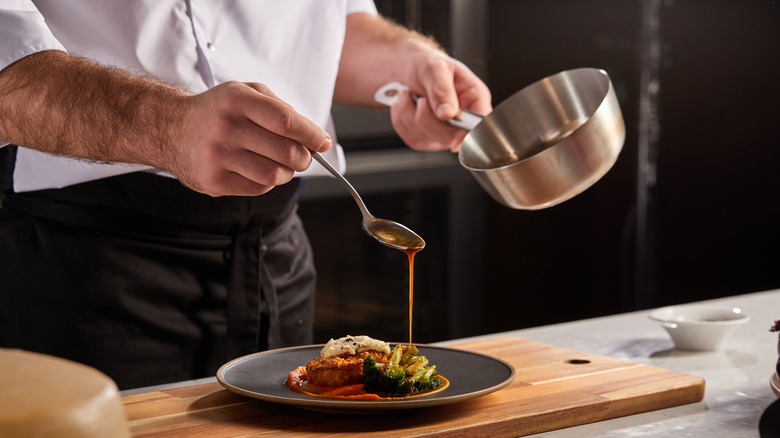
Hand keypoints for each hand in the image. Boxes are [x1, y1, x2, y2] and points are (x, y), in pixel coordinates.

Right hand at [175, 81, 331, 195]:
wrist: (169, 129)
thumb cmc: (217, 112)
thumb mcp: (245, 93)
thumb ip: (280, 108)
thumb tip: (313, 135)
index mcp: (237, 100)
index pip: (287, 121)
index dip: (312, 135)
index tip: (323, 143)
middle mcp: (226, 127)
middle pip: (286, 151)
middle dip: (304, 158)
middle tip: (304, 157)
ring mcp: (218, 156)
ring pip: (275, 174)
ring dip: (287, 173)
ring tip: (281, 164)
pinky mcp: (213, 181)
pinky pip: (258, 188)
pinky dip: (267, 182)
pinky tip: (258, 170)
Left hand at [390, 52, 491, 152]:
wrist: (408, 70)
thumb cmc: (428, 65)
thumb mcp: (435, 68)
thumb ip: (442, 89)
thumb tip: (448, 113)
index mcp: (474, 98)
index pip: (481, 123)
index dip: (471, 135)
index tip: (455, 142)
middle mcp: (463, 119)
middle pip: (449, 137)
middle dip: (426, 118)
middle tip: (421, 98)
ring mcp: (445, 132)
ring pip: (427, 138)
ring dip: (409, 115)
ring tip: (409, 95)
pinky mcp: (427, 138)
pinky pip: (412, 138)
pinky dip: (401, 119)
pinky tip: (406, 104)